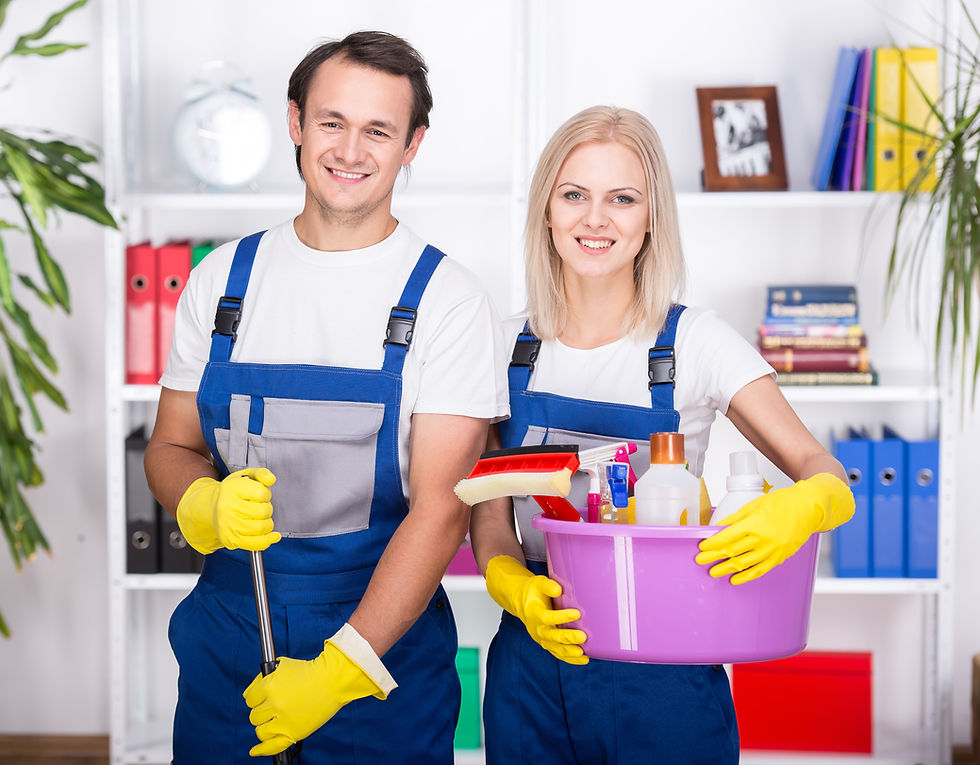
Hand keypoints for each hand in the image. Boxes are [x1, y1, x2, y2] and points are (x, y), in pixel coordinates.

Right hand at [176, 467, 279, 553]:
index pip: (262, 493)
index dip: (266, 494)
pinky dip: (268, 540)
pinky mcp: (231, 539)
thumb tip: (271, 479)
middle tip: (259, 507)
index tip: (260, 495)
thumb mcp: (245, 476)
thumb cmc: (232, 493)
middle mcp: (227, 507)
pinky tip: (273, 536)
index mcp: (231, 488)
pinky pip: (256, 543)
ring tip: (260, 518)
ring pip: (261, 527)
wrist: (210, 508)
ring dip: (267, 523)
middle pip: (263, 511)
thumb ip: (261, 474)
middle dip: (267, 509)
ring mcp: (228, 525)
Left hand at [243, 624, 393, 756]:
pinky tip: (254, 751)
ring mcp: (284, 720)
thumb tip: (249, 695)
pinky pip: (272, 746)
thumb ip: (261, 678)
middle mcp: (275, 703)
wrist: (332, 680)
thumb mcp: (282, 666)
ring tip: (275, 720)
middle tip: (274, 706)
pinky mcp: (294, 732)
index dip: (255, 698)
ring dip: (265, 726)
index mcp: (269, 686)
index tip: (262, 698)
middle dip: (262, 711)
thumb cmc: (309, 671)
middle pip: (254, 716)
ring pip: (260, 731)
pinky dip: (262, 750)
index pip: (249, 699)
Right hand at [485, 555, 587, 664]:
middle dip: (567, 638)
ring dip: (568, 652)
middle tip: (583, 637)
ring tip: (583, 654)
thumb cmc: (534, 591)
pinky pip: (558, 653)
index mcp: (534, 613)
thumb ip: (548, 586)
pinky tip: (583, 660)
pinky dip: (570, 659)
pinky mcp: (547, 644)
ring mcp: (541, 638)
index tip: (577, 613)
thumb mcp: (538, 583)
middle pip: (551, 636)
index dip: (561, 617)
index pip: (547, 617)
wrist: (523, 602)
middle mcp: (536, 628)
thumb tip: (558, 590)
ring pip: (554, 648)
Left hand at [696, 473, 853, 584]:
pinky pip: (760, 570)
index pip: (726, 538)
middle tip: (700, 561)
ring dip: (726, 569)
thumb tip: (719, 528)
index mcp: (754, 524)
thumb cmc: (784, 503)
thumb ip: (735, 518)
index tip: (702, 547)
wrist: (809, 508)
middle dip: (714, 557)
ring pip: (744, 564)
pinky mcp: (780, 557)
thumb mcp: (754, 505)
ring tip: (713, 572)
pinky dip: (746, 576)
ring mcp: (772, 551)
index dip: (712, 544)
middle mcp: (763, 540)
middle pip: (732, 552)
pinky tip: (735, 579)